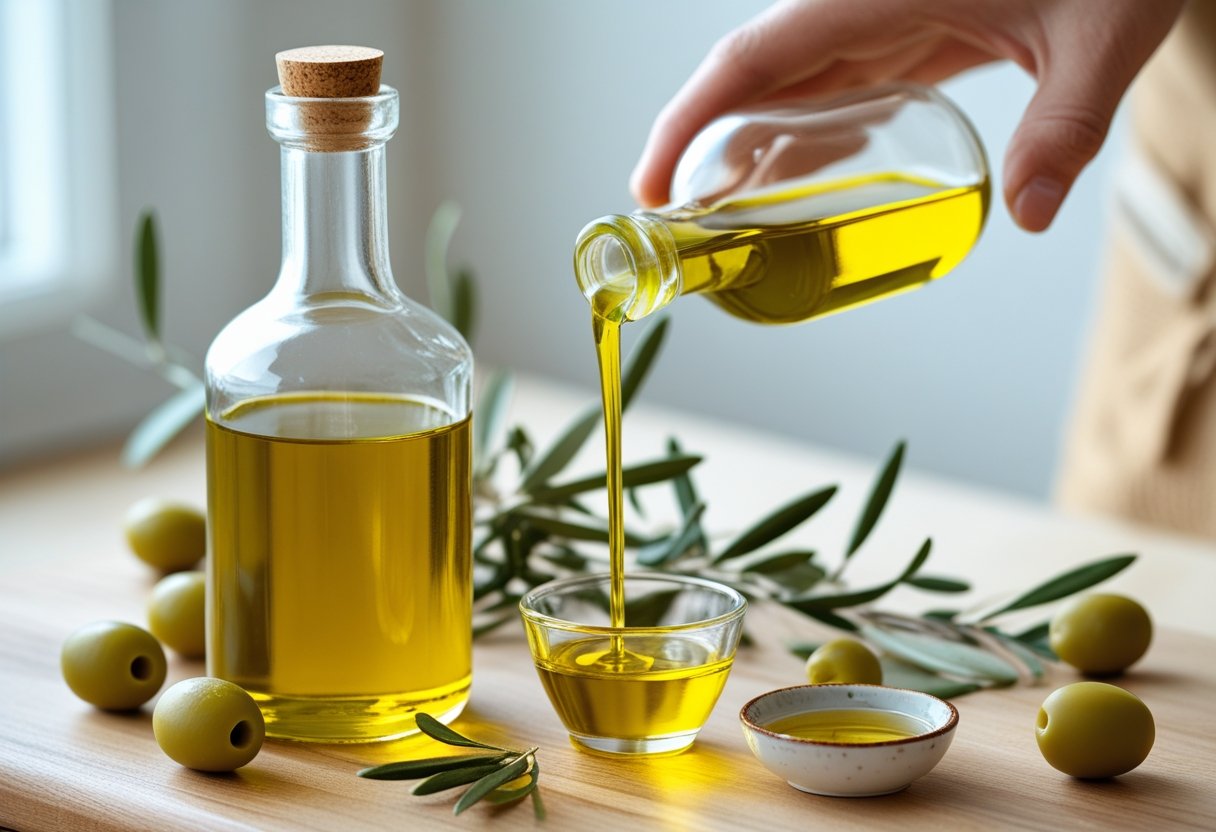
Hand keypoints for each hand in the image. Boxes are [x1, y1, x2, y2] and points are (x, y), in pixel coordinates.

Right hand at [630, 0, 1183, 231]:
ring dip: (751, 144)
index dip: (687, 119)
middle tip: (677, 222)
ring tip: (726, 217)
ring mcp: (883, 16)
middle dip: (702, 144)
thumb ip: (1064, 123)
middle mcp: (863, 3)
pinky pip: (837, 85)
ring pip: (790, 82)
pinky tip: (802, 176)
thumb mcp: (1099, 35)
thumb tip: (1026, 215)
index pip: (753, 57)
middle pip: (753, 74)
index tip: (652, 184)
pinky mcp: (910, 30)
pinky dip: (809, 132)